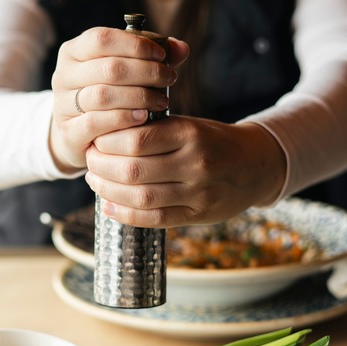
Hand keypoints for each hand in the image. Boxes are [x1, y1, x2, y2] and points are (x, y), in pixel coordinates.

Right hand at [48, 27, 188, 172]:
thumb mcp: (122, 73)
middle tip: (170, 78)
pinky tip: (144, 118)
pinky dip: (124, 118)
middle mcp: (63, 76)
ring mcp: (62, 105)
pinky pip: (97, 122)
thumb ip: (150, 58)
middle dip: (146, 72)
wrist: (78, 136)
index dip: (135, 45)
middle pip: (109, 68)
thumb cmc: (107, 97)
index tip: (162, 55)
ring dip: (139, 97)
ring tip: (162, 101)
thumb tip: (182, 48)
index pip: (102, 39)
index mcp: (73, 52)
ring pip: (103, 96)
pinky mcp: (69, 132)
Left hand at [84, 117, 286, 227]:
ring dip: (109, 191)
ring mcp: (199, 193)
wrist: (256, 165)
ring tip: (96, 181)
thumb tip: (103, 138)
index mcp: (191, 134)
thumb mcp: (189, 125)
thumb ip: (154, 131)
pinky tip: (109, 206)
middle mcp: (196, 164)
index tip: (94, 139)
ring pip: (141, 197)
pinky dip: (126, 215)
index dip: (107, 141)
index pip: (136, 138)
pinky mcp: (199, 216)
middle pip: (134, 169)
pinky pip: (155, 219)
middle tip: (89, 160)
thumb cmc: (213, 141)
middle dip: (101, 166)